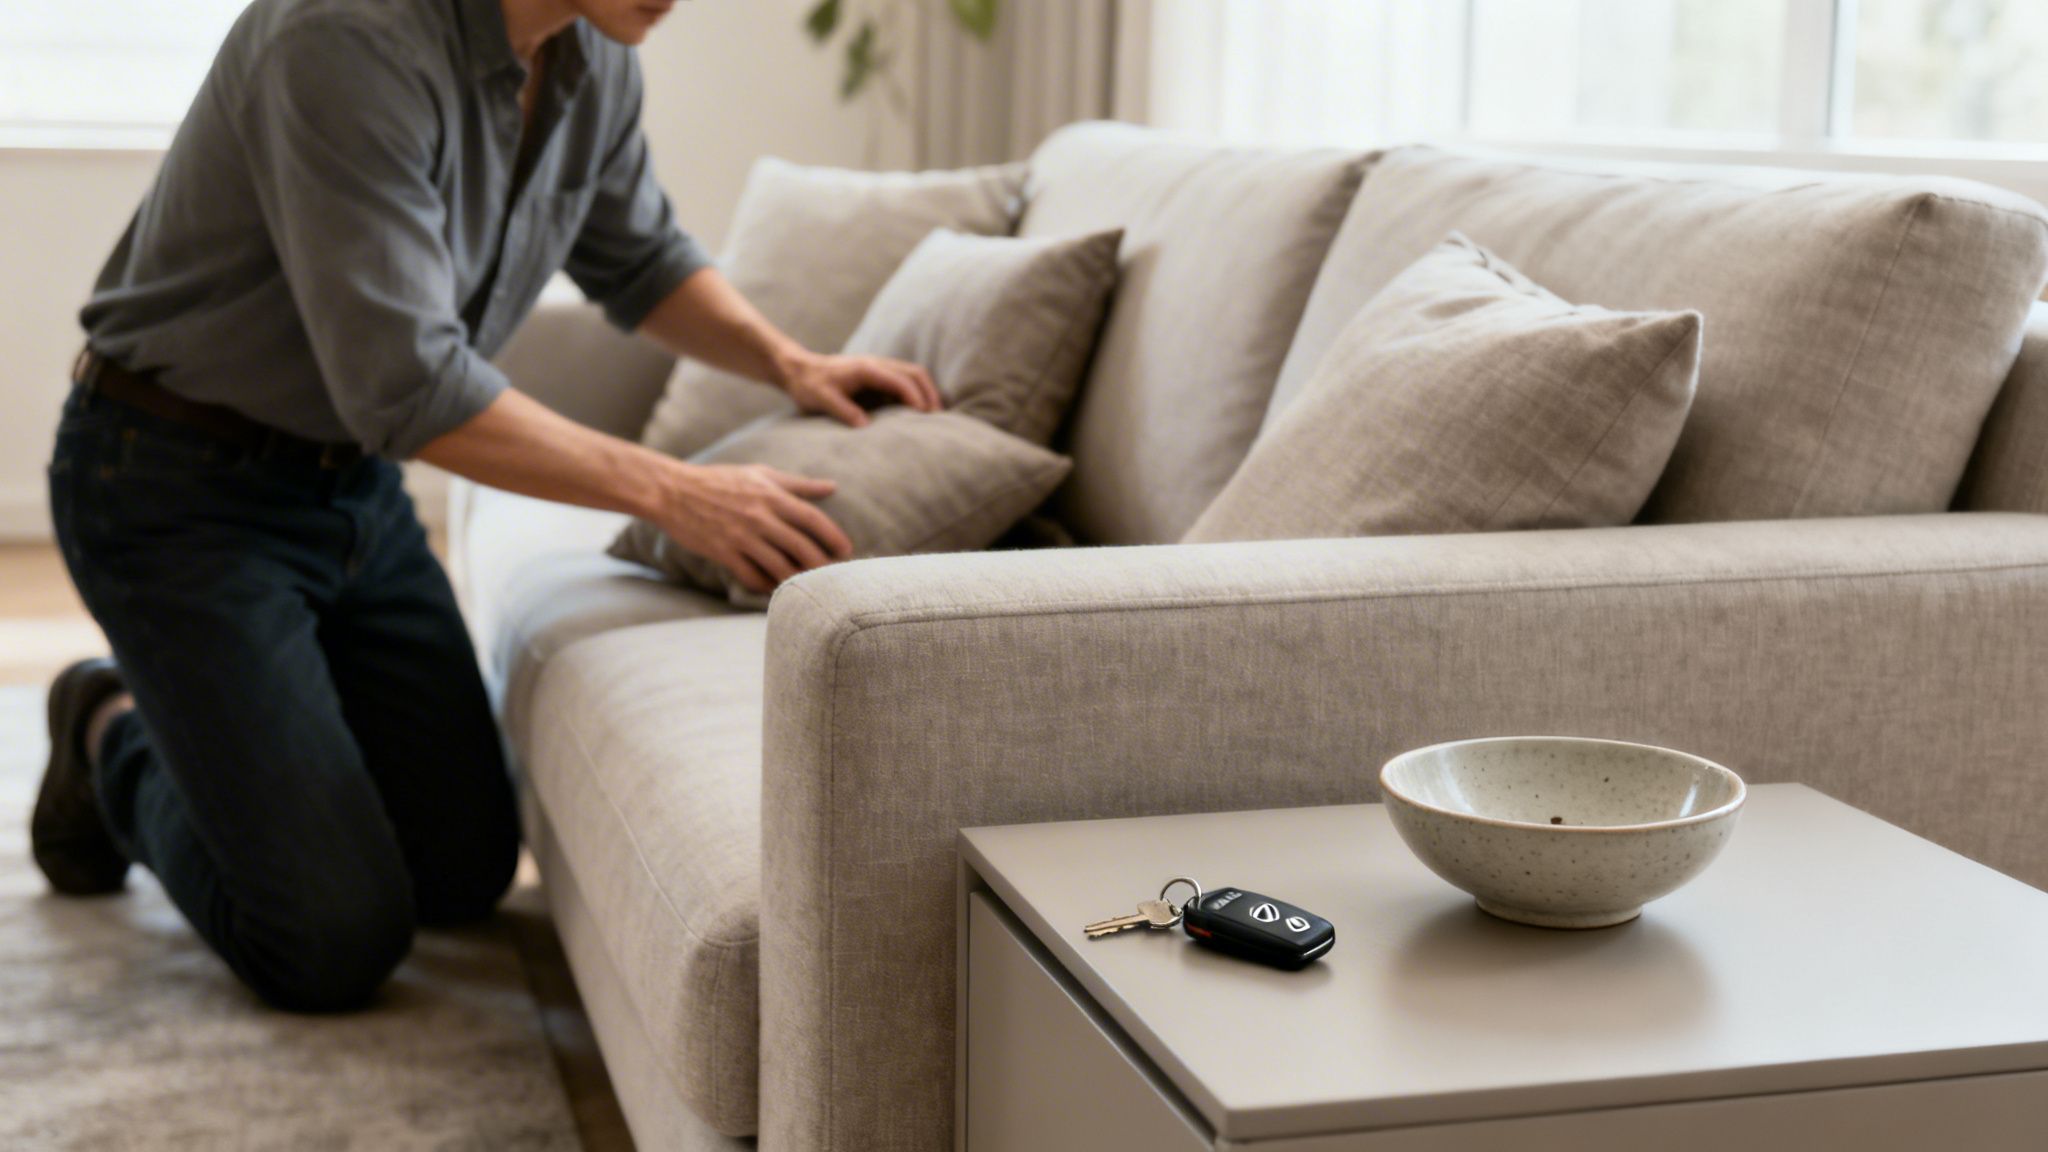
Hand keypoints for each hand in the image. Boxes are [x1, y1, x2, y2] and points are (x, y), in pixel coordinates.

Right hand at [657, 462, 853, 594]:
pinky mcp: (723, 553)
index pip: (812, 518)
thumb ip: (797, 484)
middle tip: (833, 574)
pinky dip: (767, 585)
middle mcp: (759, 517)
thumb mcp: (760, 474)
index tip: (846, 550)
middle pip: (801, 546)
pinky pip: (752, 576)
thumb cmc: (719, 480)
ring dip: (797, 578)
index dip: (833, 536)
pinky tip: (775, 587)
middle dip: (822, 564)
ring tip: (809, 585)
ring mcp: (741, 537)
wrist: (673, 491)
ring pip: (779, 566)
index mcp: (771, 495)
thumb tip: (832, 487)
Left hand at [781, 350, 941, 427]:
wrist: (798, 370)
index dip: (915, 397)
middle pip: (914, 373)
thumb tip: (866, 427)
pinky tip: (918, 413)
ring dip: (926, 392)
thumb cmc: (808, 384)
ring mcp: (878, 369)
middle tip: (939, 417)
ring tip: (934, 416)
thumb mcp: (822, 399)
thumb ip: (844, 410)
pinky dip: (915, 394)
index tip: (925, 416)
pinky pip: (902, 383)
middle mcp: (876, 365)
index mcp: (866, 369)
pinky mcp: (876, 377)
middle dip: (930, 393)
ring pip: (912, 375)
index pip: (900, 380)